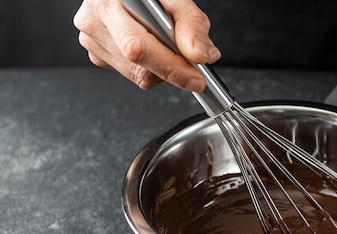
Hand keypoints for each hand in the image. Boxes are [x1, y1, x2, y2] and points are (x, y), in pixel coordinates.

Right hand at [73, 0, 220, 91]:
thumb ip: (191, 22)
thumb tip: (200, 55)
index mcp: (107, 3)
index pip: (137, 48)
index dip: (170, 67)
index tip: (196, 78)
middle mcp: (94, 24)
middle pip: (139, 68)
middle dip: (173, 69)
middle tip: (194, 66)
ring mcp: (93, 42)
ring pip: (140, 76)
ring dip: (164, 68)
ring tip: (167, 41)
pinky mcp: (98, 56)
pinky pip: (134, 74)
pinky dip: (152, 67)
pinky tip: (153, 46)